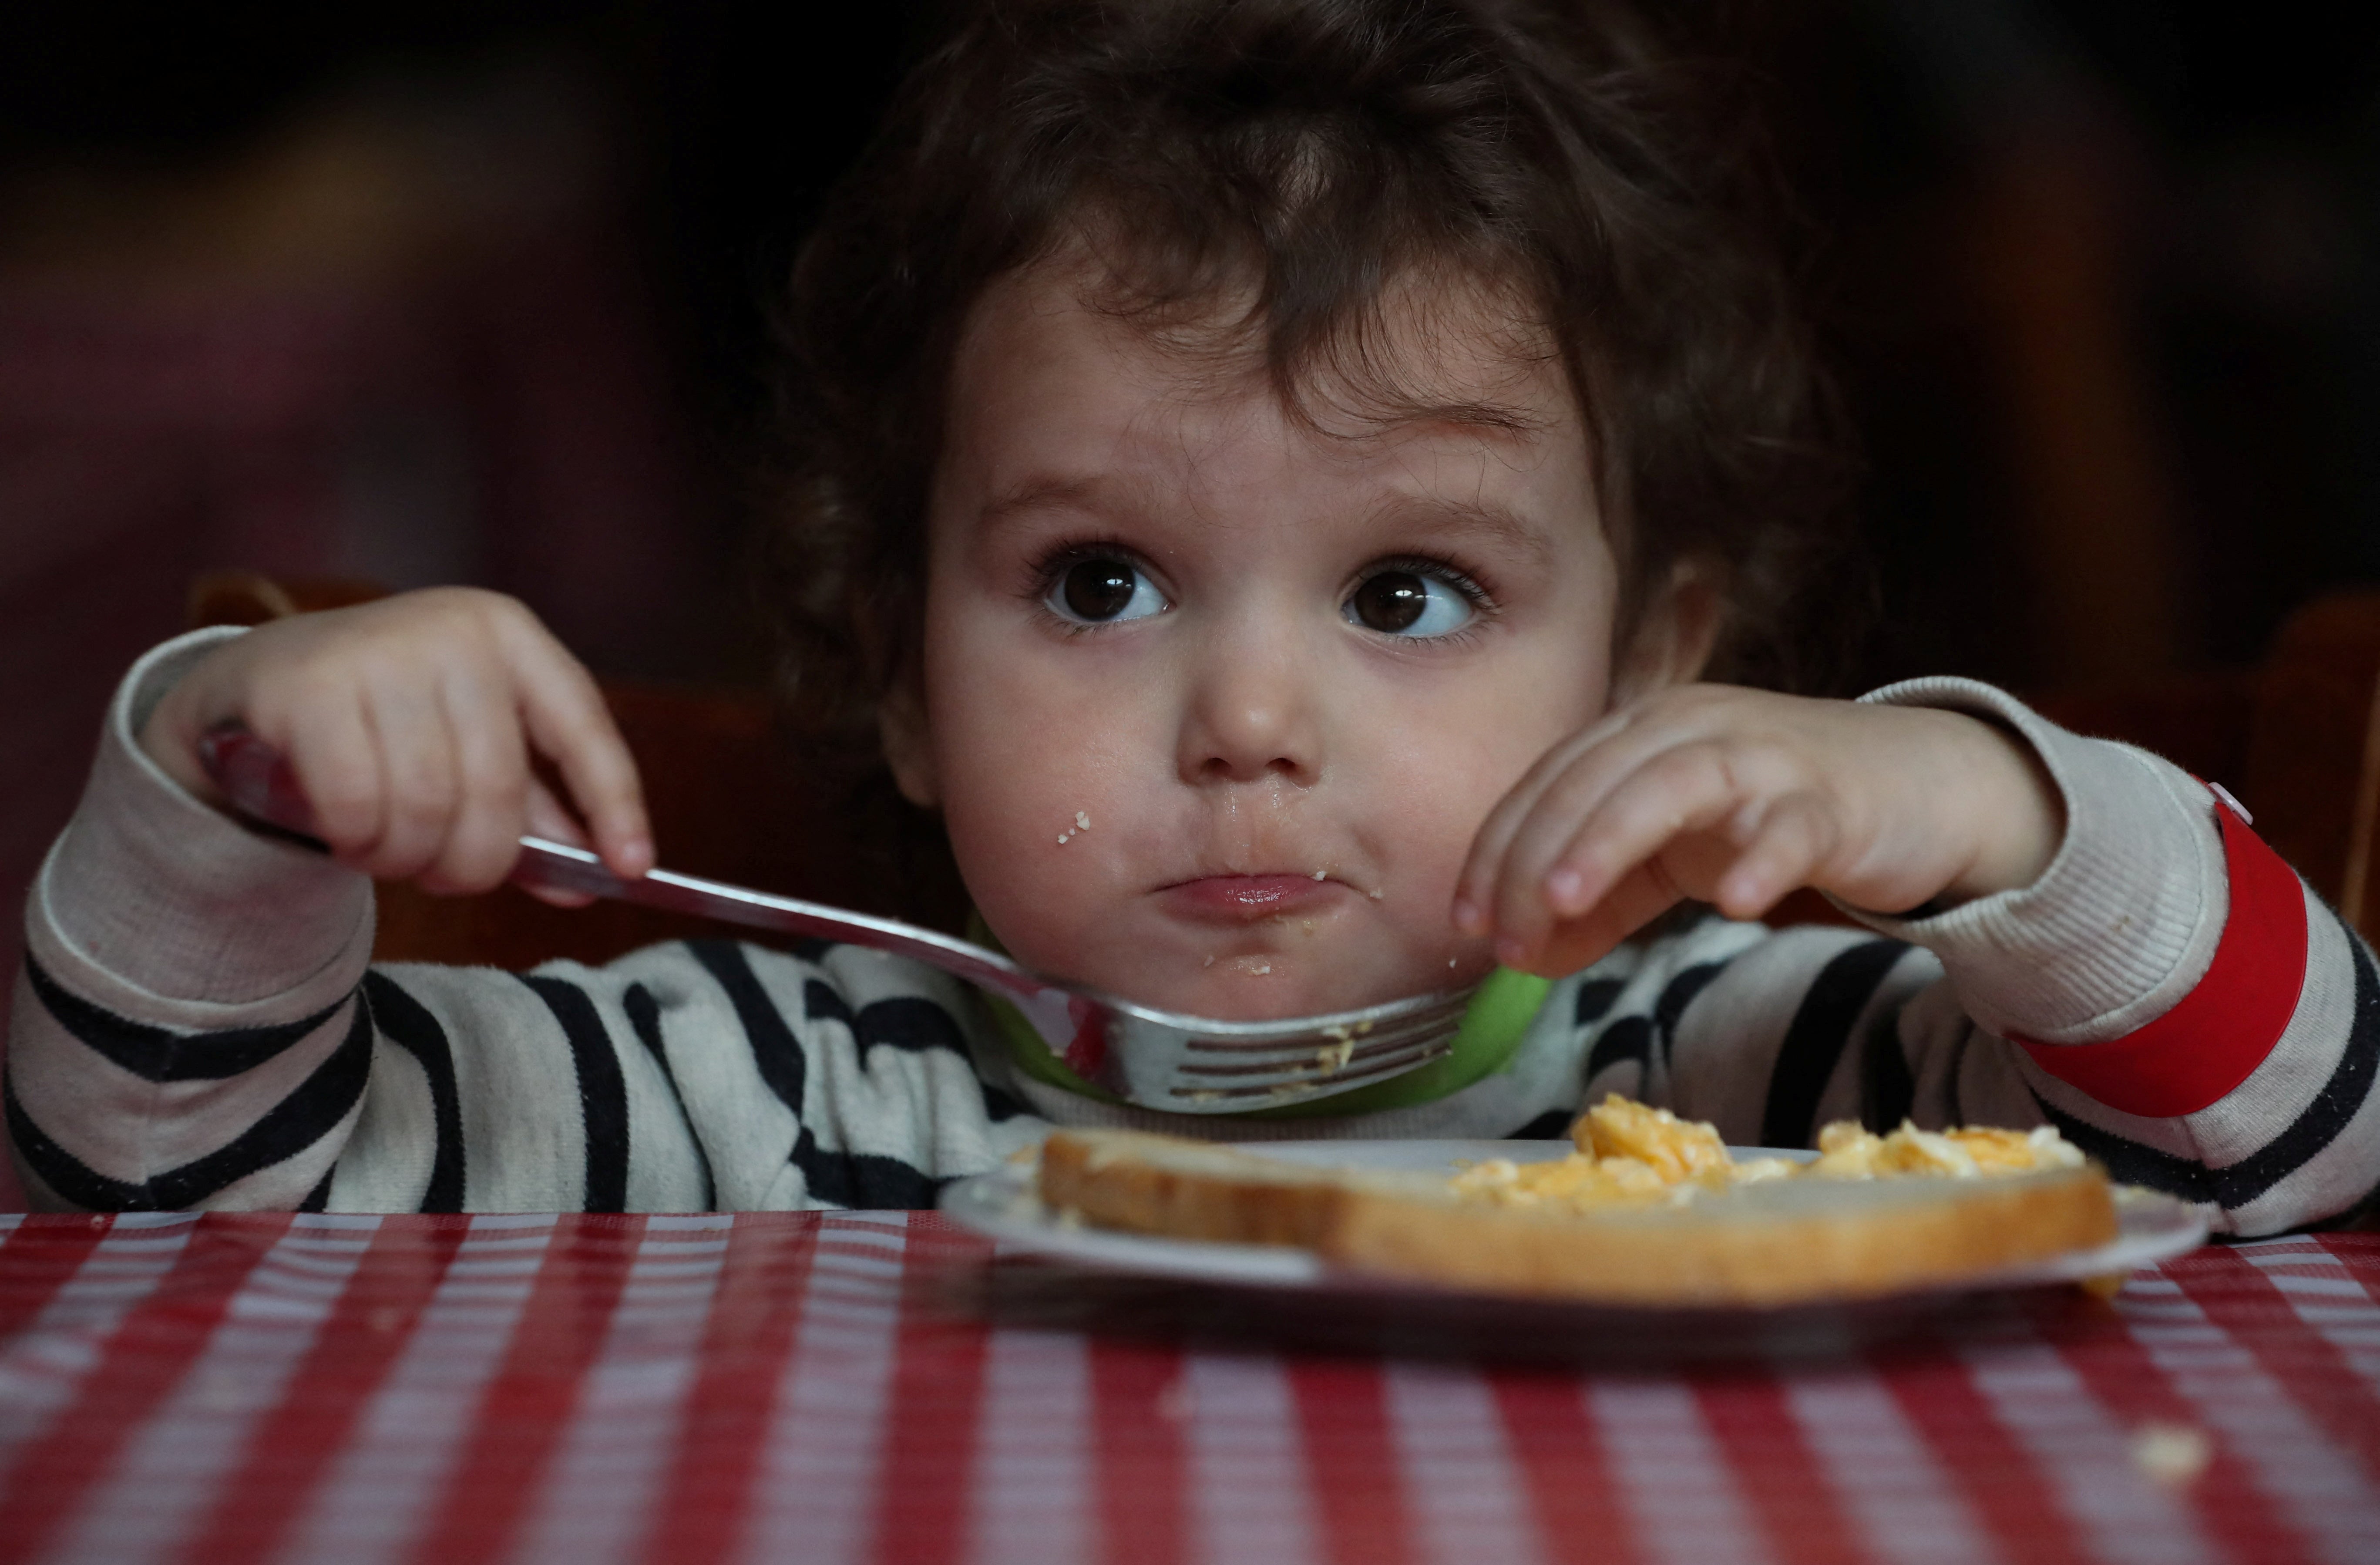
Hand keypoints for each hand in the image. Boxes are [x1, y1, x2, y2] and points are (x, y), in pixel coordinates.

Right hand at [142, 588, 651, 903]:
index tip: (631, 867)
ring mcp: (374, 651)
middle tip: (450, 879)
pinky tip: (350, 837)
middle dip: (477, 860)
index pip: (581, 723)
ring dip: (410, 858)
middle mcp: (449, 630)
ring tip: (392, 855)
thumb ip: (534, 809)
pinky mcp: (304, 688)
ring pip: (426, 804)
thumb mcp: (468, 746)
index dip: (613, 801)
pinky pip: (358, 805)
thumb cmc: (387, 719)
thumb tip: (601, 872)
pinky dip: (359, 843)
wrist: (258, 681)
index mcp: (506, 634)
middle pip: (496, 785)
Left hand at [1450, 686, 2064, 976]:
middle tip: (1504, 935)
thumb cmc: (1772, 813)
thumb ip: (1602, 903)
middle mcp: (1692, 729)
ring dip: (1611, 838)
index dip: (1498, 850)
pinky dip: (1761, 861)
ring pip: (1672, 784)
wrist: (1913, 787)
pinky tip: (1733, 904)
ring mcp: (1764, 758)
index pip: (1548, 783)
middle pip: (1593, 780)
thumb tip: (1527, 958)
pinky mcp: (1832, 801)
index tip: (1467, 920)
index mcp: (1641, 734)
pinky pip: (1792, 826)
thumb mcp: (1671, 857)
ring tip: (1569, 901)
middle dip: (1536, 857)